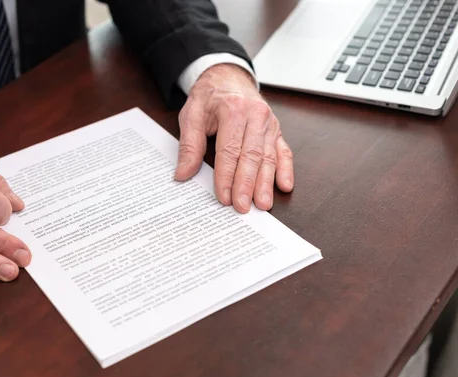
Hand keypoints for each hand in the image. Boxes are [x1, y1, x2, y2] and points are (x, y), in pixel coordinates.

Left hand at [175, 64, 293, 211]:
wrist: (228, 77)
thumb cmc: (209, 97)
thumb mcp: (191, 115)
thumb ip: (189, 145)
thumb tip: (182, 174)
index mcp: (233, 110)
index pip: (230, 150)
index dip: (227, 176)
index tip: (224, 197)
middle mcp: (256, 115)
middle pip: (252, 156)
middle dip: (247, 185)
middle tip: (243, 207)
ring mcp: (269, 123)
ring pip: (269, 157)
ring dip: (266, 183)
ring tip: (263, 204)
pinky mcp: (276, 130)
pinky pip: (283, 151)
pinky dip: (286, 169)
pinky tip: (285, 185)